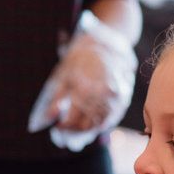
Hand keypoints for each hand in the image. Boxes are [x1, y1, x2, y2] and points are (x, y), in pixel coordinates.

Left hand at [29, 10, 136, 137]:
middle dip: (74, 130)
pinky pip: (111, 117)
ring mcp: (115, 98)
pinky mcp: (124, 98)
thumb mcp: (63, 75)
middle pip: (86, 126)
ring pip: (99, 124)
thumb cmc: (80, 58)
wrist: (107, 42)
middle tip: (66, 129)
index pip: (71, 122)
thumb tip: (49, 118)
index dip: (63, 128)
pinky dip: (100, 122)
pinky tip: (91, 120)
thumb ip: (56, 99)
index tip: (57, 127)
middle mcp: (102, 96)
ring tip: (77, 126)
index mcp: (85, 90)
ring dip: (86, 128)